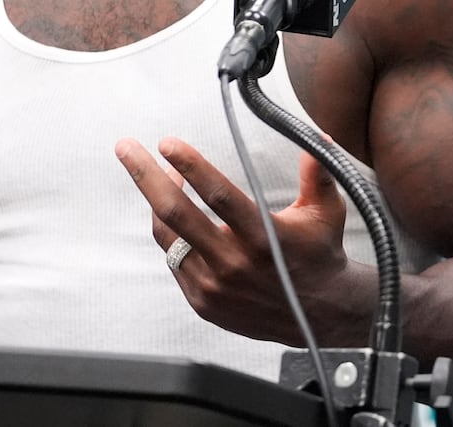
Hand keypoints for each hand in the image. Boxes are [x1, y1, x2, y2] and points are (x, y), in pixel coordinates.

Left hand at [115, 136, 360, 344]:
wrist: (318, 315)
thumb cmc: (319, 255)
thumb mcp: (326, 212)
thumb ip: (317, 172)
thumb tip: (317, 137)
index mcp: (263, 237)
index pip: (218, 195)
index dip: (191, 166)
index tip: (167, 143)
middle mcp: (234, 263)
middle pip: (176, 212)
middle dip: (145, 175)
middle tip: (125, 148)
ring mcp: (214, 286)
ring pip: (168, 236)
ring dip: (155, 199)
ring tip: (155, 174)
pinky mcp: (203, 302)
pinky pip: (173, 260)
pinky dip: (169, 232)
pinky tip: (173, 213)